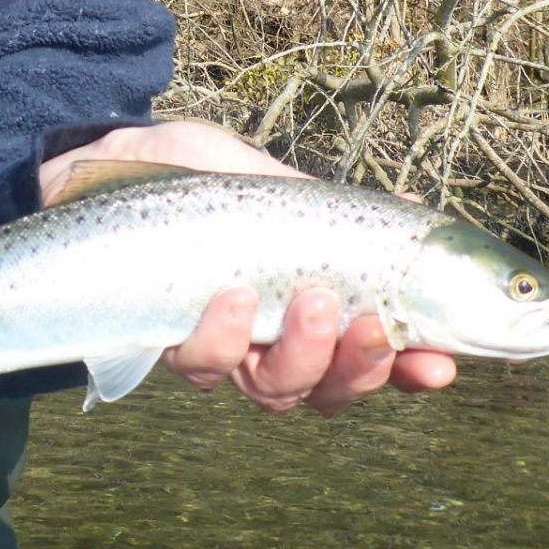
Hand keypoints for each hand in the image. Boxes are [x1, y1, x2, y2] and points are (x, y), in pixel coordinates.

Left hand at [39, 120, 457, 414]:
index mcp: (308, 299)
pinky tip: (230, 295)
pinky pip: (206, 365)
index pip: (373, 353)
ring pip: (276, 390)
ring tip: (309, 299)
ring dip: (303, 354)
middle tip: (372, 324)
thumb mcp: (269, 178)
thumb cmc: (191, 170)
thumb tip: (412, 211)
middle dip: (361, 368)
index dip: (411, 371)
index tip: (442, 364)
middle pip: (330, 389)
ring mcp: (220, 344)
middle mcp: (268, 336)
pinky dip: (224, 336)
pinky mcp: (168, 342)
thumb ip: (328, 207)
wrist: (105, 159)